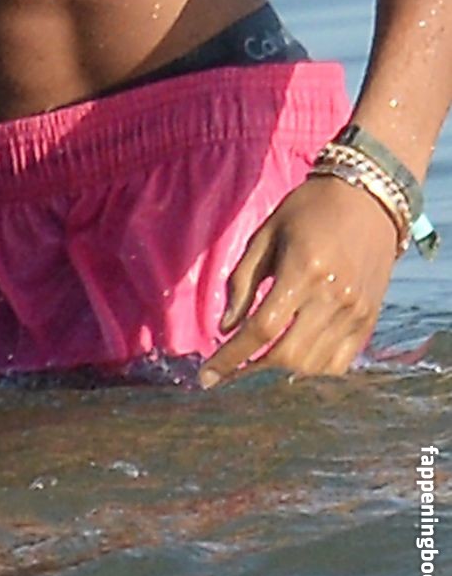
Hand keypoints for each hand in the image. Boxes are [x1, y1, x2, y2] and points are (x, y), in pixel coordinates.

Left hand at [198, 175, 399, 386]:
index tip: (207, 376)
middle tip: (228, 374)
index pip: (262, 328)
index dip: (231, 357)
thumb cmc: (307, 211)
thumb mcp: (265, 235)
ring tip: (256, 369)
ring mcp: (355, 313)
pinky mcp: (369, 321)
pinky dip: (312, 371)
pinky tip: (291, 363)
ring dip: (280, 374)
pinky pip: (339, 364)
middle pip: (288, 355)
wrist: (367, 199)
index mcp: (302, 270)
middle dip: (252, 371)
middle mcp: (333, 297)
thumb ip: (242, 281)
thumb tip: (225, 327)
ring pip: (314, 366)